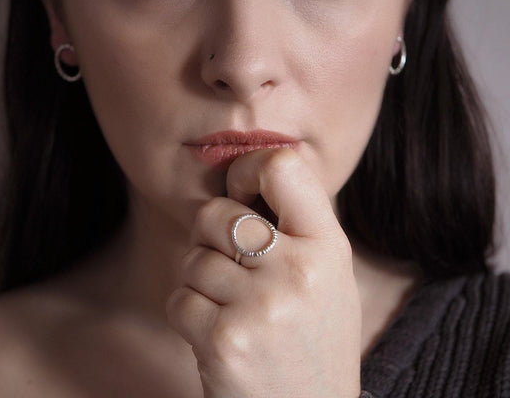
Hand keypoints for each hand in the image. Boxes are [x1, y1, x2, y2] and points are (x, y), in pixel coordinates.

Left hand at [166, 148, 361, 396]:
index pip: (282, 167)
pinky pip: (180, 299)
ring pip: (193, 260)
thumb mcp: (329, 279)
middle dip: (209, 237)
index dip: (248, 169)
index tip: (239, 191)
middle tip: (229, 268)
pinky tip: (218, 337)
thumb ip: (296, 229)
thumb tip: (241, 175)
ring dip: (201, 284)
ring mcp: (261, 307)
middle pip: (216, 214)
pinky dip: (189, 316)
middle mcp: (299, 272)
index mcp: (328, 248)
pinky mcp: (224, 340)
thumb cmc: (312, 343)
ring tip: (233, 312)